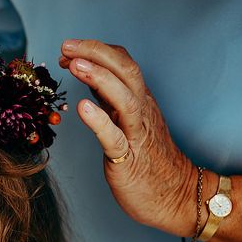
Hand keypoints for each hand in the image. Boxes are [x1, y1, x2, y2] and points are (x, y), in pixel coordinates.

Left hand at [59, 38, 196, 236]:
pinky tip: (82, 109)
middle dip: (95, 52)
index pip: (122, 63)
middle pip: (125, 69)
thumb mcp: (127, 123)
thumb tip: (90, 78)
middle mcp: (140, 111)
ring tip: (74, 65)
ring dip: (98, 77)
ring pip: (123, 97)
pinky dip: (98, 121)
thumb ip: (110, 101)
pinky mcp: (128, 159)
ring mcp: (136, 134)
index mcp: (139, 101)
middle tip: (66, 45)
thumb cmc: (148, 161)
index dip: (95, 52)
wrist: (176, 197)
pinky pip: (114, 137)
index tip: (68, 50)